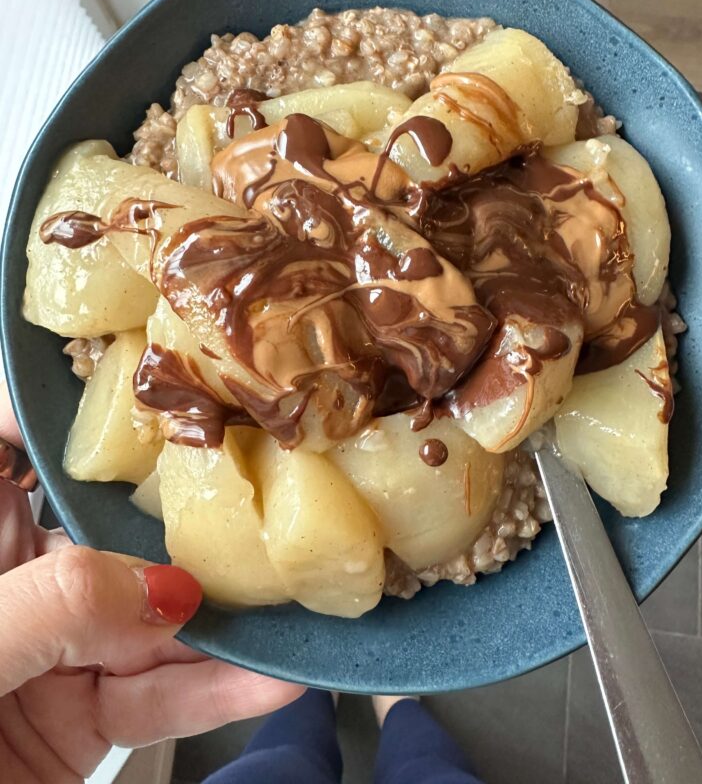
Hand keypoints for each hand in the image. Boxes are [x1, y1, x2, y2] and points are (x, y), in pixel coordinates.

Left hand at [0, 382, 303, 782]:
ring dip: (218, 616)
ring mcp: (52, 649)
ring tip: (284, 599)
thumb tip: (164, 590)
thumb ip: (54, 608)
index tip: (145, 375)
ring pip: (145, 615)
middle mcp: (10, 581)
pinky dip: (214, 693)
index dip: (62, 401)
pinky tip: (267, 679)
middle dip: (178, 515)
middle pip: (104, 526)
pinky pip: (156, 696)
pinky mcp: (82, 716)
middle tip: (250, 486)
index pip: (7, 443)